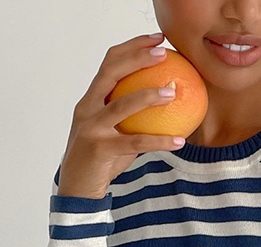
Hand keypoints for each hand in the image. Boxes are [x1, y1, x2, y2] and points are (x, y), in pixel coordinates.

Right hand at [57, 33, 185, 198]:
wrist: (78, 188)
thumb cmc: (102, 159)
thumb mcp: (115, 132)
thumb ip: (132, 117)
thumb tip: (168, 104)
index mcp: (91, 99)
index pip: (110, 63)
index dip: (132, 47)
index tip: (156, 41)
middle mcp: (87, 108)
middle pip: (112, 72)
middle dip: (138, 58)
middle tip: (164, 54)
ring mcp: (91, 127)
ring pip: (122, 105)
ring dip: (149, 96)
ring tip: (173, 91)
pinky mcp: (100, 148)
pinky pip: (135, 143)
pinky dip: (159, 141)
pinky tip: (179, 141)